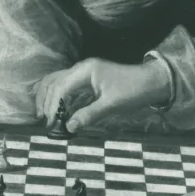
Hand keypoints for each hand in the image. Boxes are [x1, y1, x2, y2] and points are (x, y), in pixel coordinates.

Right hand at [33, 58, 171, 131]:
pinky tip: (53, 107)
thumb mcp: (111, 105)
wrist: (151, 81)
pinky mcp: (86, 78)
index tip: (51, 123)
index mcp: (86, 71)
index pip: (60, 87)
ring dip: (48, 96)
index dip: (53, 106)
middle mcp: (81, 68)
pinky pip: (64, 84)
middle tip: (45, 121)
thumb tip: (68, 127)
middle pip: (54, 82)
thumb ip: (89, 115)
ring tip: (44, 115)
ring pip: (56, 81)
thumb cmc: (133, 91)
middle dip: (47, 101)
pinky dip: (56, 94)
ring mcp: (83, 72)